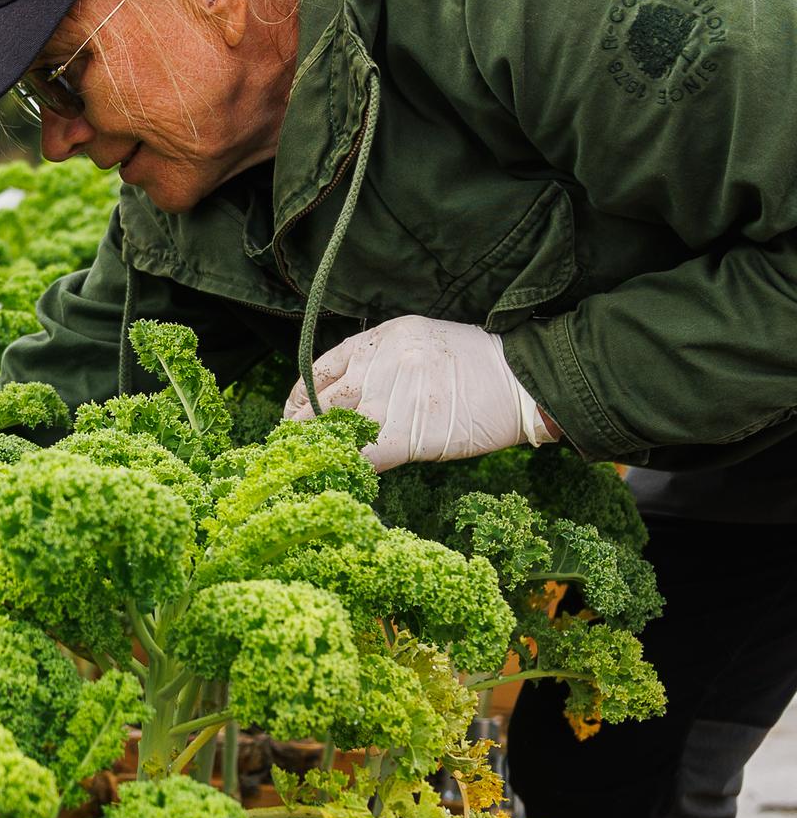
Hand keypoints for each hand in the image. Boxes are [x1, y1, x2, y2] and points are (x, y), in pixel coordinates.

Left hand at [282, 315, 557, 470]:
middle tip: (295, 447)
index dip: (300, 395)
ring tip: (314, 465)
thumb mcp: (421, 343)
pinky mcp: (407, 433)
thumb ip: (383, 363)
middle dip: (301, 426)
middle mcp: (379, 364)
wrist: (523, 379)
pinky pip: (362, 456)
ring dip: (319, 450)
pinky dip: (348, 469)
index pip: (320, 368)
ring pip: (334, 428)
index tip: (293, 413)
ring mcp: (392, 398)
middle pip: (320, 400)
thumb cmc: (476, 366)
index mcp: (380, 339)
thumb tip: (350, 393)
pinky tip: (344, 478)